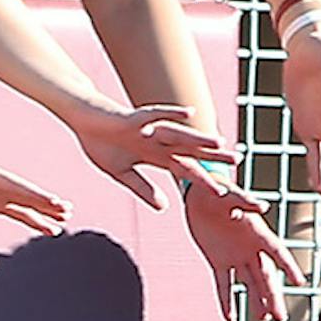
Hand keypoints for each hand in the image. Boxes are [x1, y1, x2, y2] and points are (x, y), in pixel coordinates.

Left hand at [0, 142, 69, 237]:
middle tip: (67, 211)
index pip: (19, 187)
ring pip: (28, 206)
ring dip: (46, 214)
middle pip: (29, 196)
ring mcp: (1, 195)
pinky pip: (20, 214)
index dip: (37, 195)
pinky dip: (34, 221)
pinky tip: (48, 229)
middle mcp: (1, 185)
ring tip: (63, 222)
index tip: (54, 202)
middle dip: (47, 204)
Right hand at [70, 102, 233, 203]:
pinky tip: (190, 113)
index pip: (185, 169)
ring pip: (178, 135)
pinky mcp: (134, 119)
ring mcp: (147, 129)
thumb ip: (143, 189)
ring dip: (198, 139)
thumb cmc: (102, 145)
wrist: (83, 122)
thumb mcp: (122, 174)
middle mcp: (157, 141)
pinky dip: (171, 114)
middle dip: (212, 156)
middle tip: (237, 160)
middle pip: (189, 150)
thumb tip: (164, 207)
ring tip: (220, 142)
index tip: (224, 192)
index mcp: (155, 156)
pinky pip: (156, 115)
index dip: (203, 179)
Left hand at [183, 173, 305, 320]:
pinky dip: (225, 300)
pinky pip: (223, 284)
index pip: (278, 252)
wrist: (197, 192)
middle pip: (265, 276)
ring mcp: (235, 256)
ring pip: (249, 283)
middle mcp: (250, 248)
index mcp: (258, 231)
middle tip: (280, 318)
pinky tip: (229, 318)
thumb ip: (246, 201)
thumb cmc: (217, 189)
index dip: (289, 266)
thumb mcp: (230, 194)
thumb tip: (264, 207)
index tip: (300, 282)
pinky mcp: (218, 261)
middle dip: (272, 296)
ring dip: (256, 301)